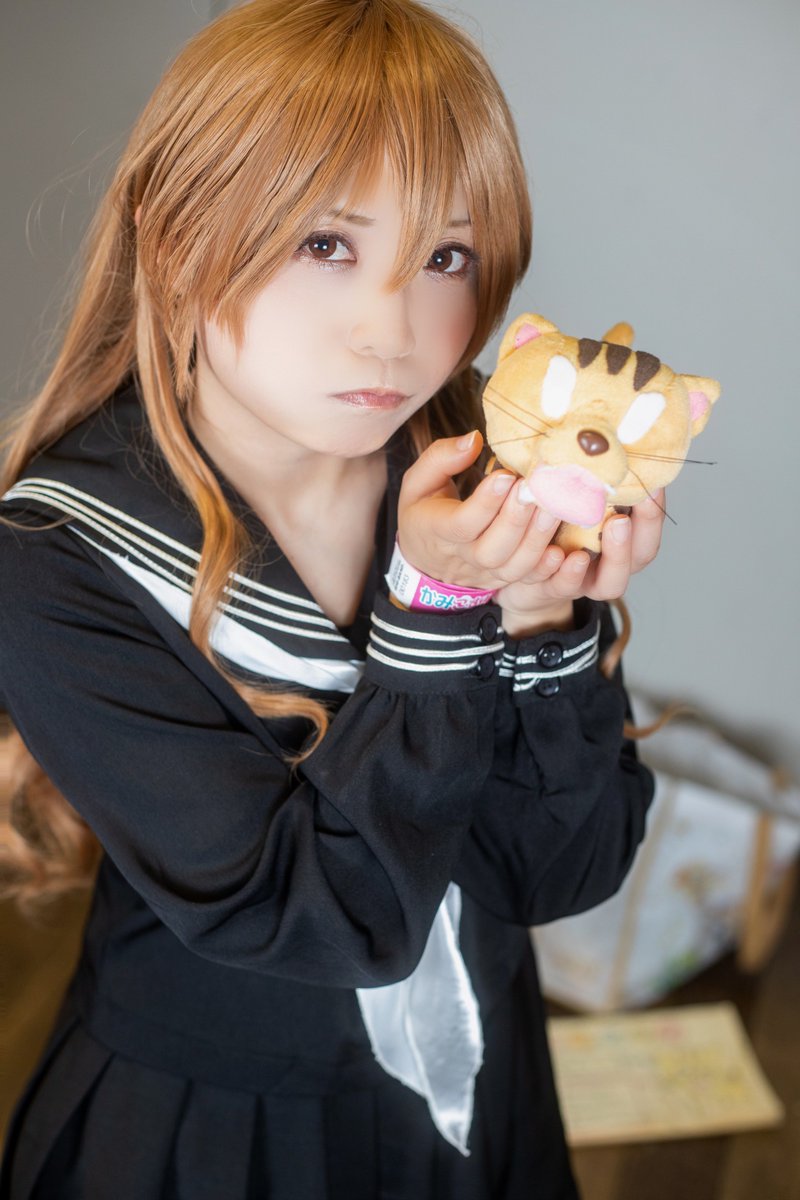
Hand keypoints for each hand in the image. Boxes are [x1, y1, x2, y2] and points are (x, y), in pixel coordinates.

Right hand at [397, 431, 665, 635]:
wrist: (428, 561)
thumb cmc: (426, 511)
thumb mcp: (418, 482)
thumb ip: (439, 459)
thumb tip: (472, 440)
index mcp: (439, 531)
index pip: (462, 522)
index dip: (485, 501)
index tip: (506, 474)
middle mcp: (465, 558)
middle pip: (494, 547)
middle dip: (519, 517)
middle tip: (542, 487)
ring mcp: (488, 573)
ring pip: (517, 564)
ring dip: (541, 536)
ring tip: (561, 504)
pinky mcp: (508, 579)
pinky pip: (532, 578)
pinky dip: (551, 566)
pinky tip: (570, 545)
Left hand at [496, 489, 665, 636]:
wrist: (514, 565)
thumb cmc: (550, 523)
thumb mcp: (571, 498)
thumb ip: (589, 482)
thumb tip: (597, 442)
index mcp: (623, 539)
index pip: (649, 528)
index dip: (653, 511)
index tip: (652, 486)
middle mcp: (611, 564)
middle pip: (640, 558)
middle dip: (639, 531)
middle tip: (624, 515)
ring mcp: (585, 582)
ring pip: (610, 582)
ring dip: (613, 555)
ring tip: (609, 529)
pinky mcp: (553, 591)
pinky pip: (563, 587)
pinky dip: (565, 573)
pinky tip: (560, 555)